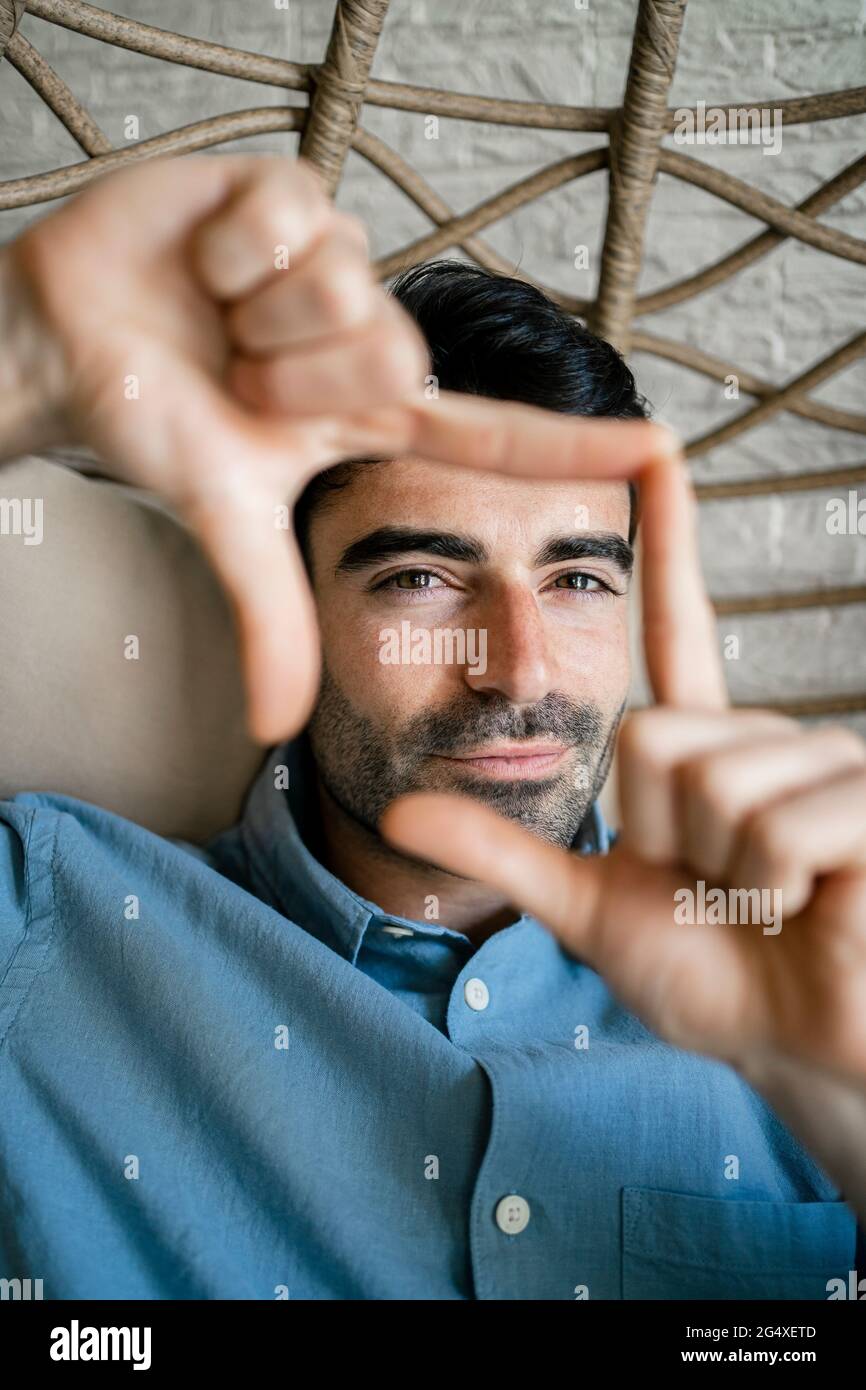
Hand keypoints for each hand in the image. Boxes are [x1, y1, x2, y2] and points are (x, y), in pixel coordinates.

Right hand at [1, 153, 670, 743]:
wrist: (70, 340)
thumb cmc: (157, 419)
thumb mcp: (229, 520)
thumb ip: (272, 617)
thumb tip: (277, 732)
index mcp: (374, 417)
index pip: (491, 436)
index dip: (571, 447)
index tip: (658, 450)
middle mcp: (374, 336)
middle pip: (394, 359)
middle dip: (293, 383)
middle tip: (237, 378)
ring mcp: (340, 259)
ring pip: (344, 286)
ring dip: (257, 318)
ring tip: (219, 318)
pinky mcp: (295, 188)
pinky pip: (292, 215)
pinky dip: (231, 248)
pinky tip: (207, 261)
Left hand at [381, 452, 865, 1085]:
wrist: (795, 1043)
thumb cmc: (710, 974)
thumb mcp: (590, 909)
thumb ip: (503, 853)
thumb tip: (399, 811)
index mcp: (701, 747)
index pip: (678, 627)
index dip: (668, 539)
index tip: (653, 449)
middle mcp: (761, 733)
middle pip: (653, 739)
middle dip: (663, 837)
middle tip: (712, 885)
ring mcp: (821, 760)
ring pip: (711, 783)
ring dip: (722, 874)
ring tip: (762, 899)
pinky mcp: (865, 798)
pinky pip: (778, 822)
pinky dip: (775, 889)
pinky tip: (809, 904)